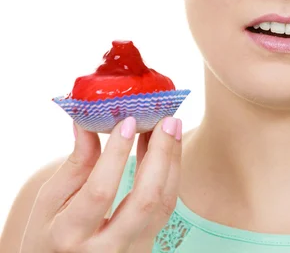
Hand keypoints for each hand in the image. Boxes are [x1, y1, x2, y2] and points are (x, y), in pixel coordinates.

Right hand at [19, 116, 181, 252]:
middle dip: (160, 155)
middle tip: (166, 120)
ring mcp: (132, 251)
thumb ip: (74, 165)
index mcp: (69, 236)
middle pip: (144, 200)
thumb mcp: (48, 204)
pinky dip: (170, 175)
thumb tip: (87, 123)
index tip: (128, 121)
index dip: (116, 155)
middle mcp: (106, 249)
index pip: (100, 191)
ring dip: (172, 161)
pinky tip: (167, 149)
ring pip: (163, 204)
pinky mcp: (147, 247)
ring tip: (172, 127)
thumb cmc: (48, 235)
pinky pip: (165, 208)